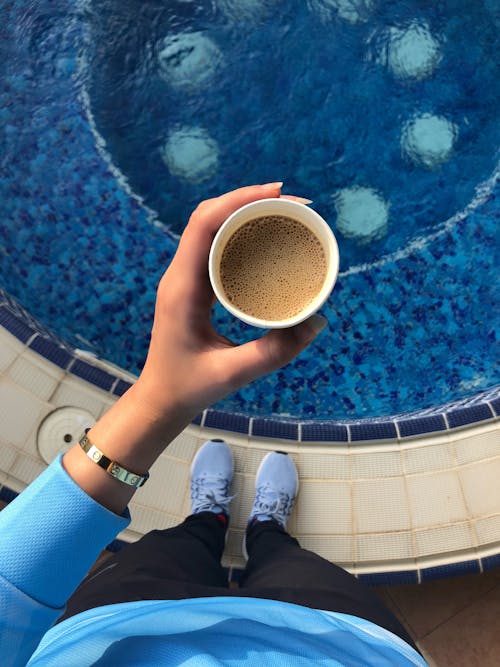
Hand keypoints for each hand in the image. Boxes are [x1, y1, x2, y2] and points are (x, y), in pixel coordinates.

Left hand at [136, 182, 326, 418]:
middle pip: (208, 217)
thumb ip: (274, 351)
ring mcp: (184, 278)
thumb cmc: (189, 387)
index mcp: (183, 287)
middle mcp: (180, 275)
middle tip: (293, 204)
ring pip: (210, 228)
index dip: (238, 200)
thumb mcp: (233, 373)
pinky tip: (265, 240)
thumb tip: (317, 322)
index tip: (277, 193)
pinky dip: (239, 234)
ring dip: (243, 214)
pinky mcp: (193, 286)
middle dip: (248, 201)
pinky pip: (214, 247)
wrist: (160, 398)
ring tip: (284, 213)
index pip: (203, 224)